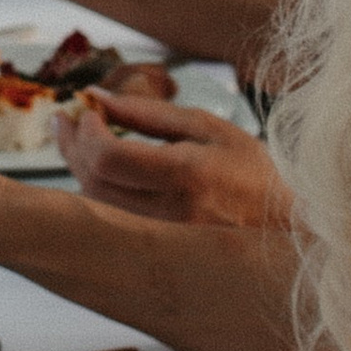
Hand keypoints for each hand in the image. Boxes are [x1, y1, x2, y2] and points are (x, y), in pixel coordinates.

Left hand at [57, 91, 291, 229]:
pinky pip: (109, 222)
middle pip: (94, 182)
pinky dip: (97, 192)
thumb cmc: (251, 174)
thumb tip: (99, 96)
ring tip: (79, 139)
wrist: (285, 232)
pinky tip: (99, 170)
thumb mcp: (209, 129)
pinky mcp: (158, 254)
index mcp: (188, 176)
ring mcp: (163, 241)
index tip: (87, 109)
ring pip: (95, 206)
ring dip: (79, 168)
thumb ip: (151, 113)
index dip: (86, 132)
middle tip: (65, 119)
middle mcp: (171, 214)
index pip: (110, 158)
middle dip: (72, 145)